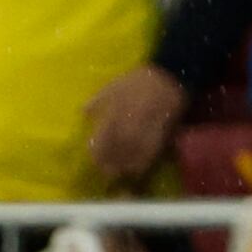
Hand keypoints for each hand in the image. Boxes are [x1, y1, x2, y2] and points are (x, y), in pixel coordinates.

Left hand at [85, 63, 188, 184]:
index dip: (96, 154)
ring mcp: (145, 134)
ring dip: (124, 168)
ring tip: (119, 173)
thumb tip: (83, 112)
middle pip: (115, 154)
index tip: (93, 159)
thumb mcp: (111, 87)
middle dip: (109, 165)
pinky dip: (142, 164)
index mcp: (113, 116)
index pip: (101, 142)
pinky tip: (137, 170)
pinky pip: (150, 155)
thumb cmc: (137, 82)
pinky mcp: (161, 136)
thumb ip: (96, 101)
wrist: (169, 79)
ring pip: (132, 158)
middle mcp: (127, 128)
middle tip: (104, 171)